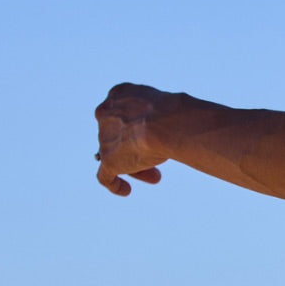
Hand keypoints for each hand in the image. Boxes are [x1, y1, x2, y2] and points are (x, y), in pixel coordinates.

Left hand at [94, 82, 169, 196]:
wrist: (165, 121)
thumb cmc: (173, 112)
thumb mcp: (166, 106)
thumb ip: (162, 116)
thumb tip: (179, 126)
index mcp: (118, 95)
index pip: (124, 113)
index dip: (137, 127)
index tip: (151, 137)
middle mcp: (106, 114)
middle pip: (120, 135)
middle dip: (137, 147)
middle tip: (156, 159)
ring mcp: (105, 138)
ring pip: (118, 155)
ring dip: (136, 166)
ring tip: (156, 176)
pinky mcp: (108, 159)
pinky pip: (105, 176)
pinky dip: (115, 184)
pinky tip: (126, 190)